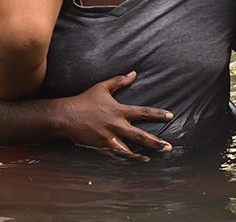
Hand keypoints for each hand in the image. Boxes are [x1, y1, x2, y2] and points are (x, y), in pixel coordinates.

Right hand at [57, 71, 173, 161]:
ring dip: (141, 155)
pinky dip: (124, 160)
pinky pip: (115, 156)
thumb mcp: (102, 87)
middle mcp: (116, 125)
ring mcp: (108, 138)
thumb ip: (119, 81)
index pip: (142, 112)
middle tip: (168, 147)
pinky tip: (132, 163)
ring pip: (128, 149)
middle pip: (140, 136)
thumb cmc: (84, 101)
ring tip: (153, 159)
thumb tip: (134, 73)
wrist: (65, 116)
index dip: (157, 114)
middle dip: (155, 142)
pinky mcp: (100, 147)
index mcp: (119, 111)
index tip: (170, 116)